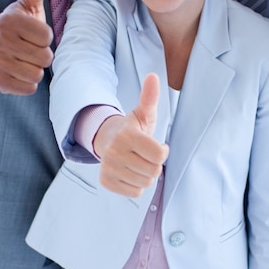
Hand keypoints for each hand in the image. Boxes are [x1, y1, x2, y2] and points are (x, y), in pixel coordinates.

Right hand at [0, 0, 53, 93]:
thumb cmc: (18, 25)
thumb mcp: (27, 4)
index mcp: (8, 20)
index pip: (47, 35)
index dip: (46, 36)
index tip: (35, 33)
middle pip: (45, 57)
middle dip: (43, 54)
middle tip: (31, 48)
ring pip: (37, 74)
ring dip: (36, 69)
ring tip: (26, 59)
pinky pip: (28, 88)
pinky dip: (28, 83)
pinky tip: (20, 72)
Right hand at [95, 73, 169, 197]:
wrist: (108, 139)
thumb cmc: (133, 127)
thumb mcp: (143, 112)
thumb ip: (150, 96)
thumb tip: (153, 76)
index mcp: (127, 135)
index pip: (160, 155)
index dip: (162, 151)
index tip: (157, 145)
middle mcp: (114, 152)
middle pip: (153, 171)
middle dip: (154, 164)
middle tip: (145, 154)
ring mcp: (108, 168)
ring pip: (145, 183)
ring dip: (145, 174)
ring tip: (137, 161)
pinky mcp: (105, 181)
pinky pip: (134, 192)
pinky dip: (136, 184)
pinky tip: (130, 171)